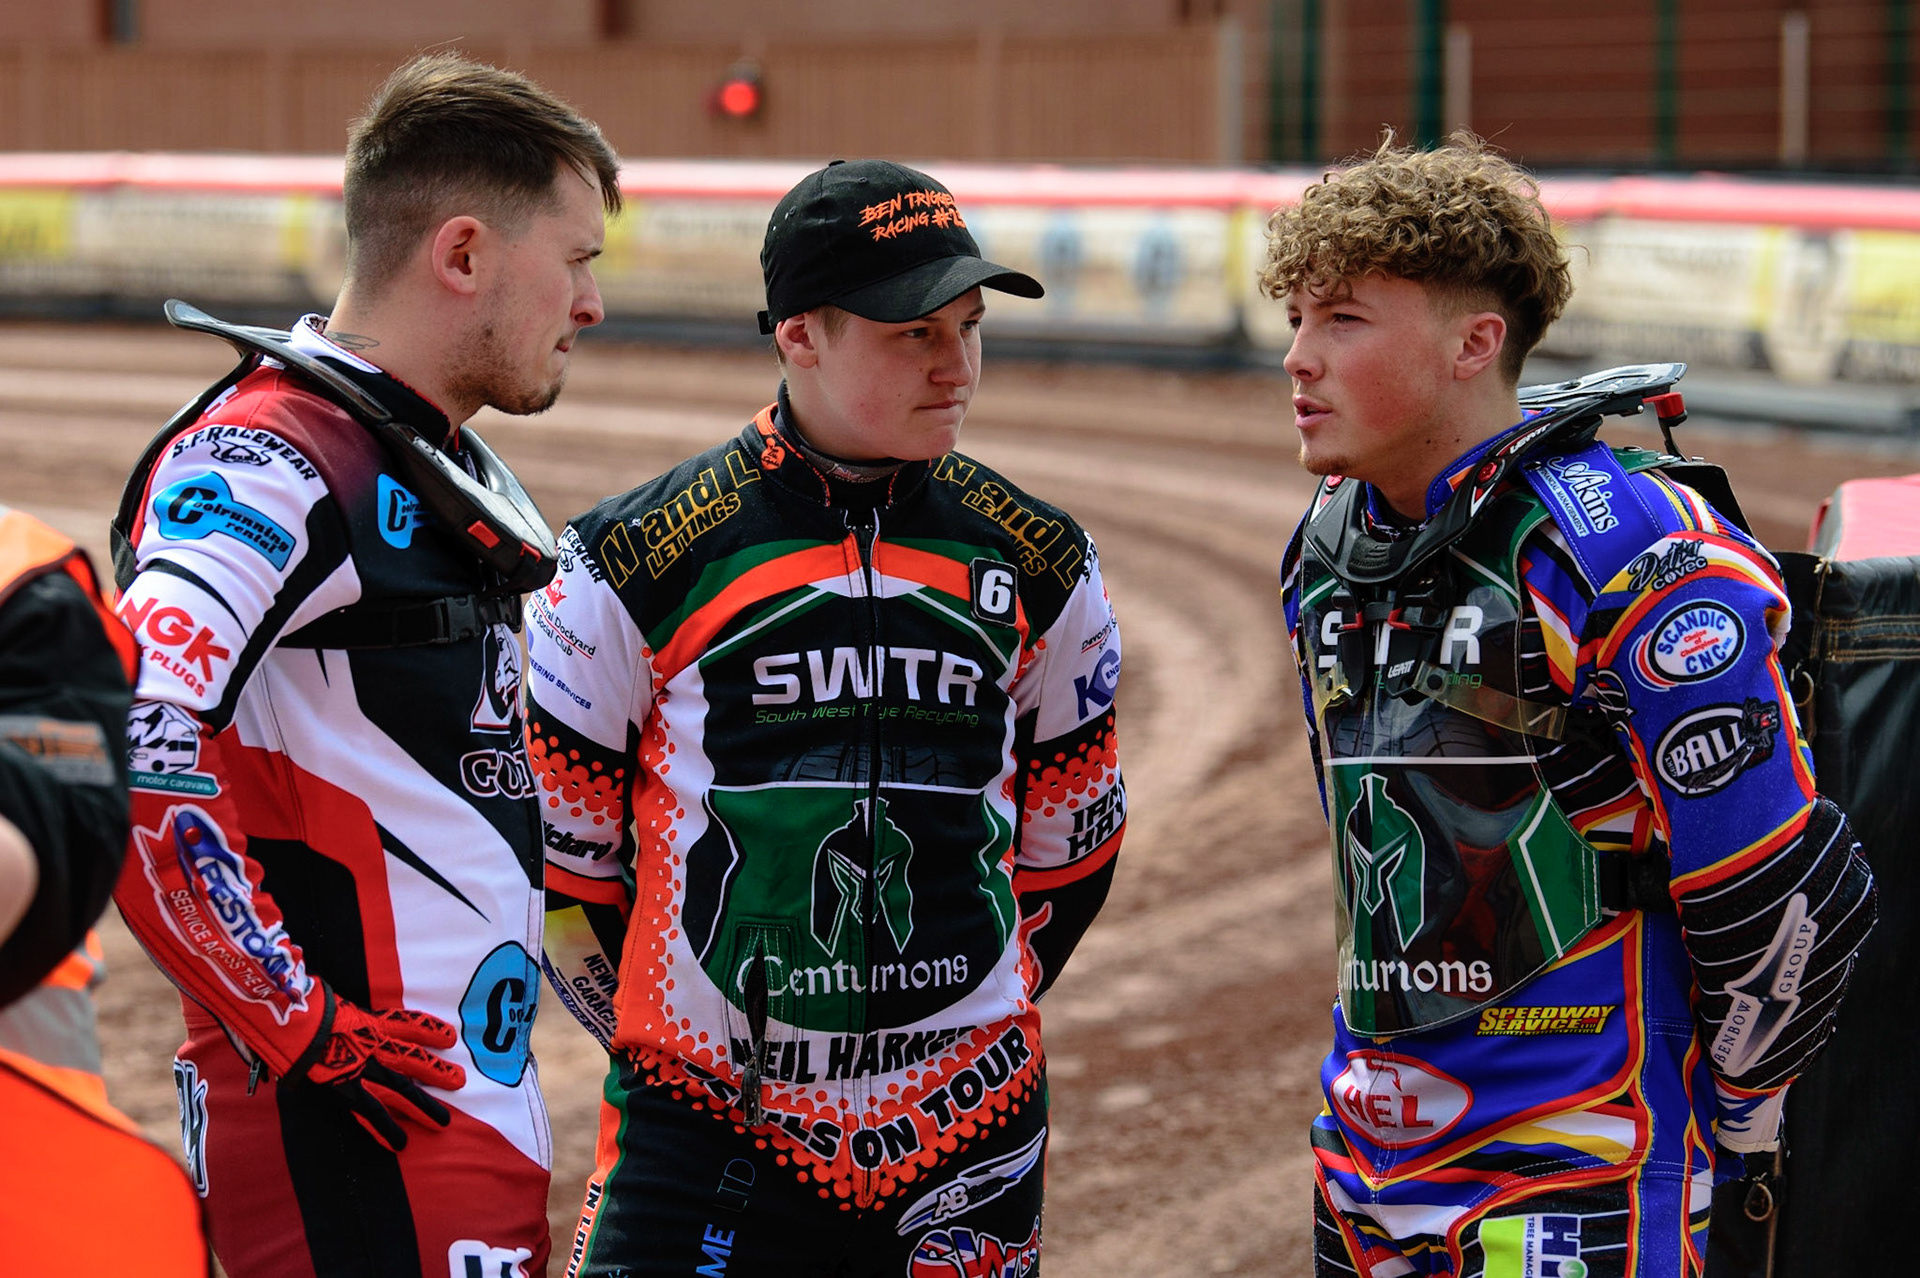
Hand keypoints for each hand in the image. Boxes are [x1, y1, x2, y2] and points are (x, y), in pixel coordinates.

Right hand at [292, 987, 466, 1150]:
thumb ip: (339, 1012)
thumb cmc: (306, 1007)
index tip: (450, 1036)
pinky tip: (399, 1143)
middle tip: (459, 1081)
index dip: (430, 1029)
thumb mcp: (331, 1003)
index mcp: (370, 1021)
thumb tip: (334, 1013)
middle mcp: (374, 1044)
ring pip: (401, 1087)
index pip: (407, 1023)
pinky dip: (385, 1127)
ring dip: (423, 1105)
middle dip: (436, 1070)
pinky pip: (371, 1111)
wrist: (295, 1019)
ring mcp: (364, 1067)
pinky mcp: (347, 1088)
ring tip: (443, 1122)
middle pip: (413, 1058)